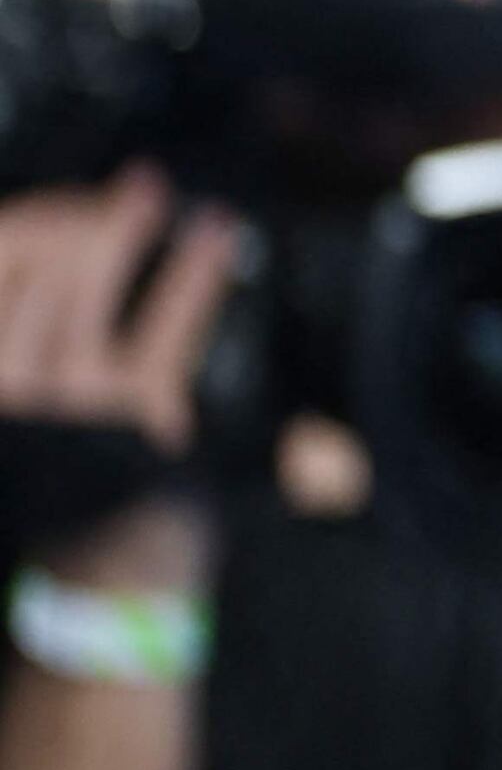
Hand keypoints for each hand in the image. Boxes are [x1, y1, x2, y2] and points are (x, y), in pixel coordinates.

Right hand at [0, 173, 237, 585]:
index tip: (59, 211)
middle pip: (36, 268)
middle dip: (74, 223)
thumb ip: (27, 328)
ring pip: (90, 287)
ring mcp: (70, 392)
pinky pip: (166, 325)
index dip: (33, 228)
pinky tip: (214, 235)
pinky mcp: (134, 408)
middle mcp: (7, 381)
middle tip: (106, 196)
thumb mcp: (27, 419)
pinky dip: (194, 275)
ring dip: (123, 229)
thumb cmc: (41, 501)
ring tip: (149, 189)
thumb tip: (51, 264)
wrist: (84, 581)